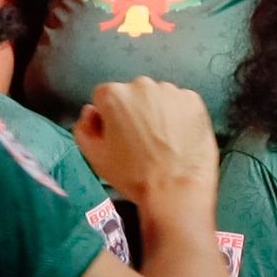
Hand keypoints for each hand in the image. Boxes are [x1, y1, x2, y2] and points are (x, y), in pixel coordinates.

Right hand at [72, 78, 218, 207]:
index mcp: (114, 95)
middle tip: (140, 142)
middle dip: (133, 112)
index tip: (117, 135)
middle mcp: (142, 86)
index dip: (109, 118)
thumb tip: (91, 112)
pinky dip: (179, 117)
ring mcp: (171, 92)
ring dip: (157, 113)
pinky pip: (181, 104)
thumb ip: (84, 128)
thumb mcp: (95, 156)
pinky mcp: (193, 101)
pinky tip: (177, 139)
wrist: (175, 190)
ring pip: (158, 98)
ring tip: (161, 143)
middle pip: (133, 94)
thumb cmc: (134, 176)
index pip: (105, 97)